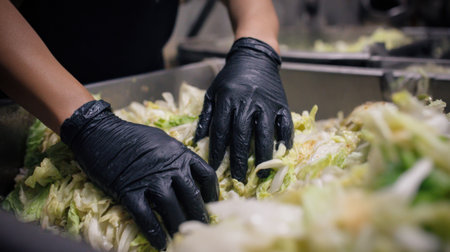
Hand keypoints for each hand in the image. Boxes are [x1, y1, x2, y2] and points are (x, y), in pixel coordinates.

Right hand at [60, 100, 217, 249]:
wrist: (99, 132)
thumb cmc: (131, 136)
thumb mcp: (162, 140)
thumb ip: (176, 157)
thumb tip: (188, 175)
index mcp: (179, 153)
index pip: (206, 175)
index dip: (212, 193)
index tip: (212, 205)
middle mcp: (168, 167)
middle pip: (191, 196)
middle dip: (198, 215)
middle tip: (201, 227)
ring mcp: (149, 179)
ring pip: (171, 208)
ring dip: (178, 225)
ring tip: (182, 237)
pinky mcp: (128, 191)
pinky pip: (145, 216)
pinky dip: (153, 233)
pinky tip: (160, 244)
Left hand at [195, 37, 292, 181]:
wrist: (255, 58)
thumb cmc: (231, 78)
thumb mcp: (213, 93)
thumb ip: (206, 116)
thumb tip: (197, 141)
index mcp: (227, 100)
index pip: (221, 130)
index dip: (218, 151)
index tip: (216, 168)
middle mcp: (247, 103)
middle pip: (242, 136)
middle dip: (239, 160)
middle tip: (239, 179)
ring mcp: (266, 104)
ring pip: (265, 133)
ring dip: (263, 155)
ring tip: (262, 174)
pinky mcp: (282, 104)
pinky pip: (285, 125)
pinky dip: (285, 140)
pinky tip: (282, 154)